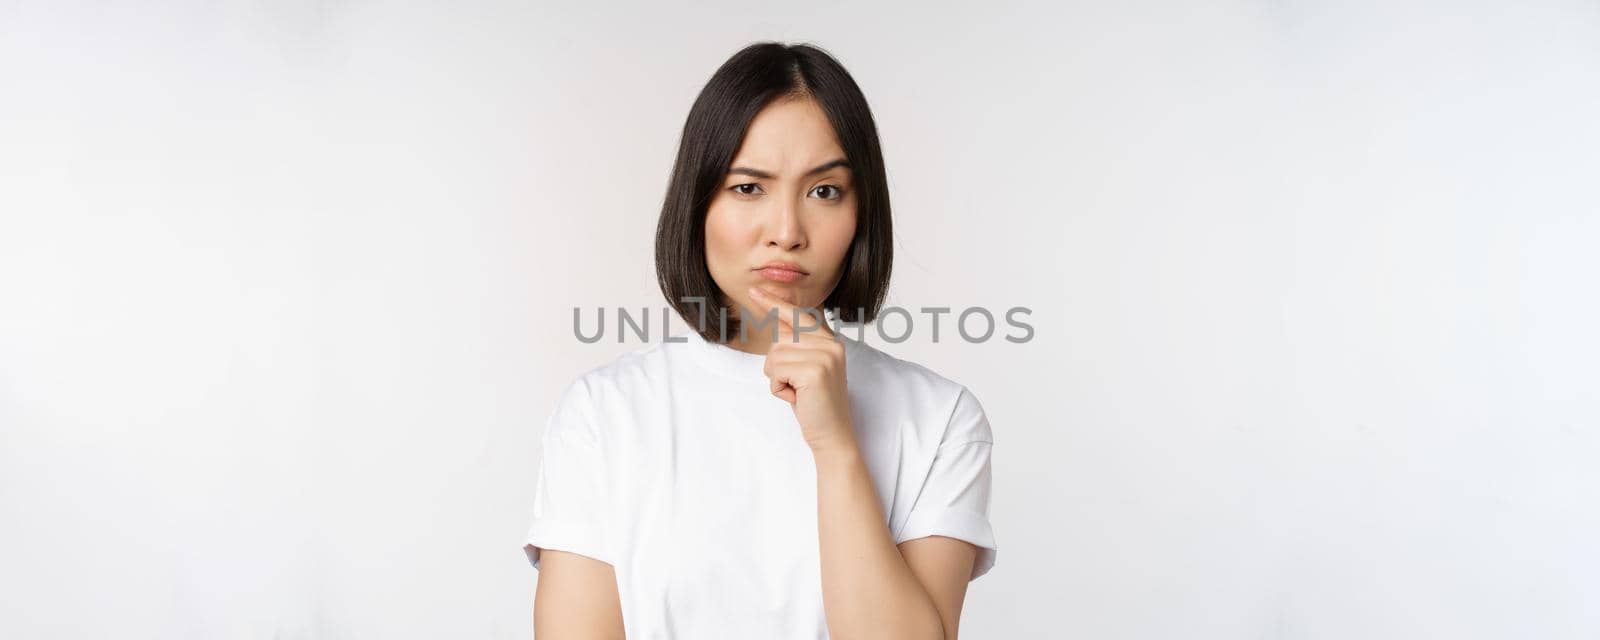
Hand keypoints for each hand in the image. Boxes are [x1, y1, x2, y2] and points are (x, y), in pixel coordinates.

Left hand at [746, 286, 856, 451]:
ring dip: (777, 378)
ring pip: (774, 355)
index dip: (775, 303)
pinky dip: (778, 388)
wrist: (832, 434)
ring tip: (797, 392)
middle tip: (795, 385)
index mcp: (830, 340)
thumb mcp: (806, 368)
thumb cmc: (814, 403)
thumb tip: (777, 320)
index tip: (755, 290)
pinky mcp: (814, 370)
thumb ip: (796, 344)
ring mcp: (825, 356)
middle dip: (777, 365)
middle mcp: (831, 344)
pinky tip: (797, 398)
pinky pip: (775, 371)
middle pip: (780, 339)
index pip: (799, 314)